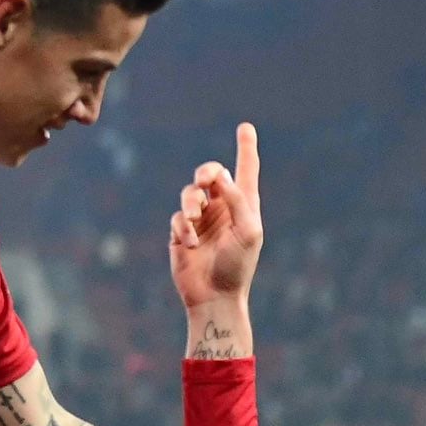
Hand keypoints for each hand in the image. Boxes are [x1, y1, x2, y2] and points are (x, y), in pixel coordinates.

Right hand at [169, 121, 262, 313]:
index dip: (246, 149)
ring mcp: (201, 221)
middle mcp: (223, 210)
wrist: (215, 298)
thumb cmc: (238, 266)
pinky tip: (190, 244)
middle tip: (207, 180)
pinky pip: (177, 217)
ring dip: (191, 203)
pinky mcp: (182, 234)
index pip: (245, 171)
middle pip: (210, 174)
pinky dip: (183, 227)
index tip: (246, 127)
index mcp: (244, 207)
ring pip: (190, 193)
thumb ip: (237, 199)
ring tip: (195, 220)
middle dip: (206, 172)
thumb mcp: (248, 231)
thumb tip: (218, 174)